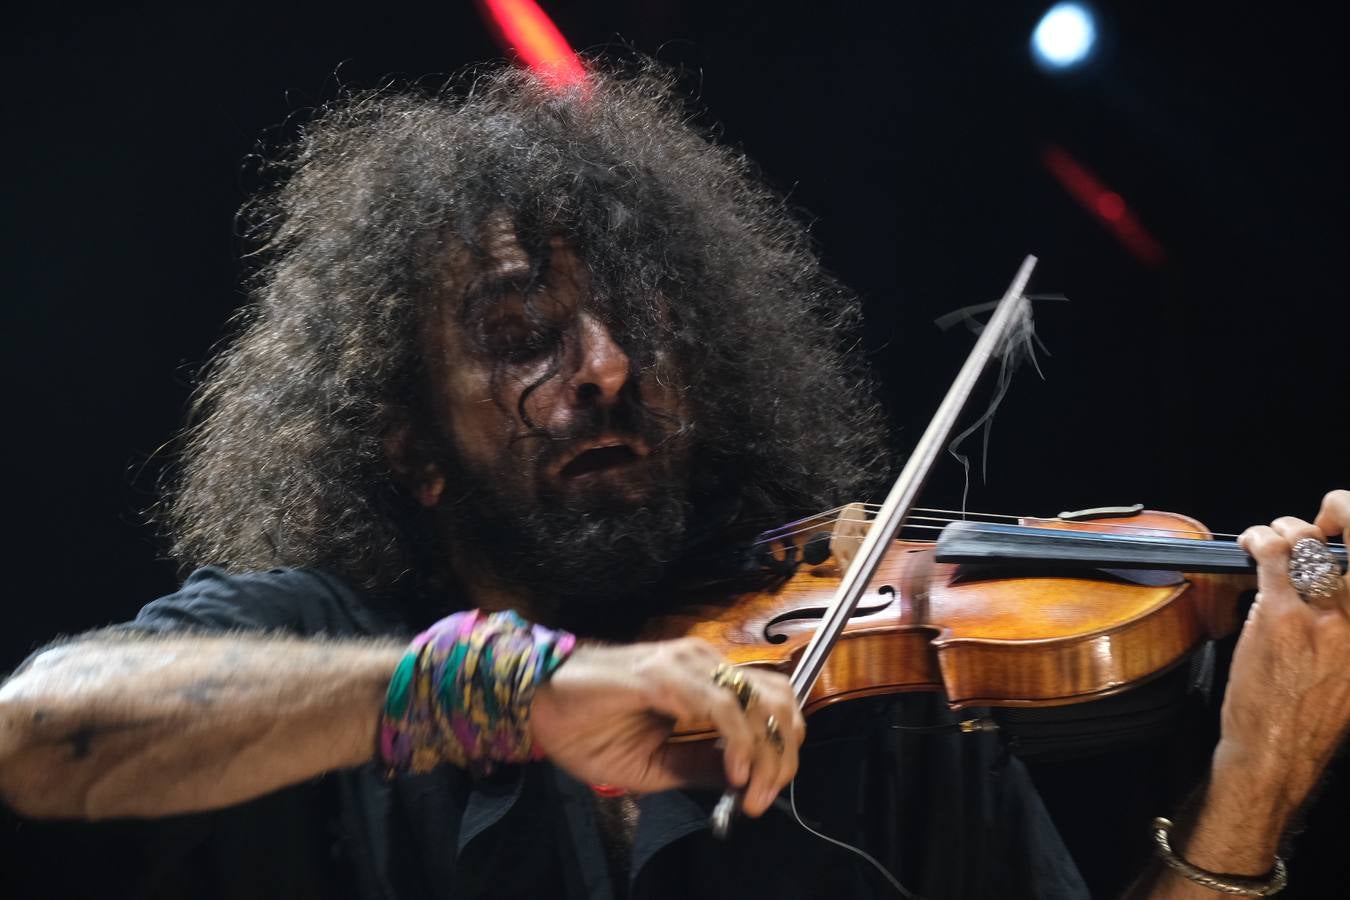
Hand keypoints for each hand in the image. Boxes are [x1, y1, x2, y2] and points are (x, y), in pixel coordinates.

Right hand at [528, 637, 803, 816]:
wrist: (538, 706)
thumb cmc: (589, 730)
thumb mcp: (655, 764)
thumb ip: (700, 767)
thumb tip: (746, 780)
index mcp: (706, 681)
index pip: (772, 703)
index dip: (782, 750)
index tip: (763, 795)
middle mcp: (705, 664)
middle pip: (779, 700)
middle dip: (783, 756)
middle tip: (762, 797)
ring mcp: (688, 664)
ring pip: (759, 702)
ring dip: (766, 754)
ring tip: (750, 791)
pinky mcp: (666, 674)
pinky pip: (722, 706)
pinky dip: (739, 742)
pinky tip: (732, 771)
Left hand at [1219, 489, 1349, 827]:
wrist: (1277, 754)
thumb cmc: (1310, 722)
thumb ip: (1348, 636)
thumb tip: (1338, 601)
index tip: (1346, 528)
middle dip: (1342, 515)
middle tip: (1324, 518)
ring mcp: (1324, 617)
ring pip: (1311, 545)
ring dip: (1290, 530)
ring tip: (1275, 536)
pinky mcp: (1282, 616)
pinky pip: (1273, 556)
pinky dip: (1260, 538)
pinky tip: (1251, 543)